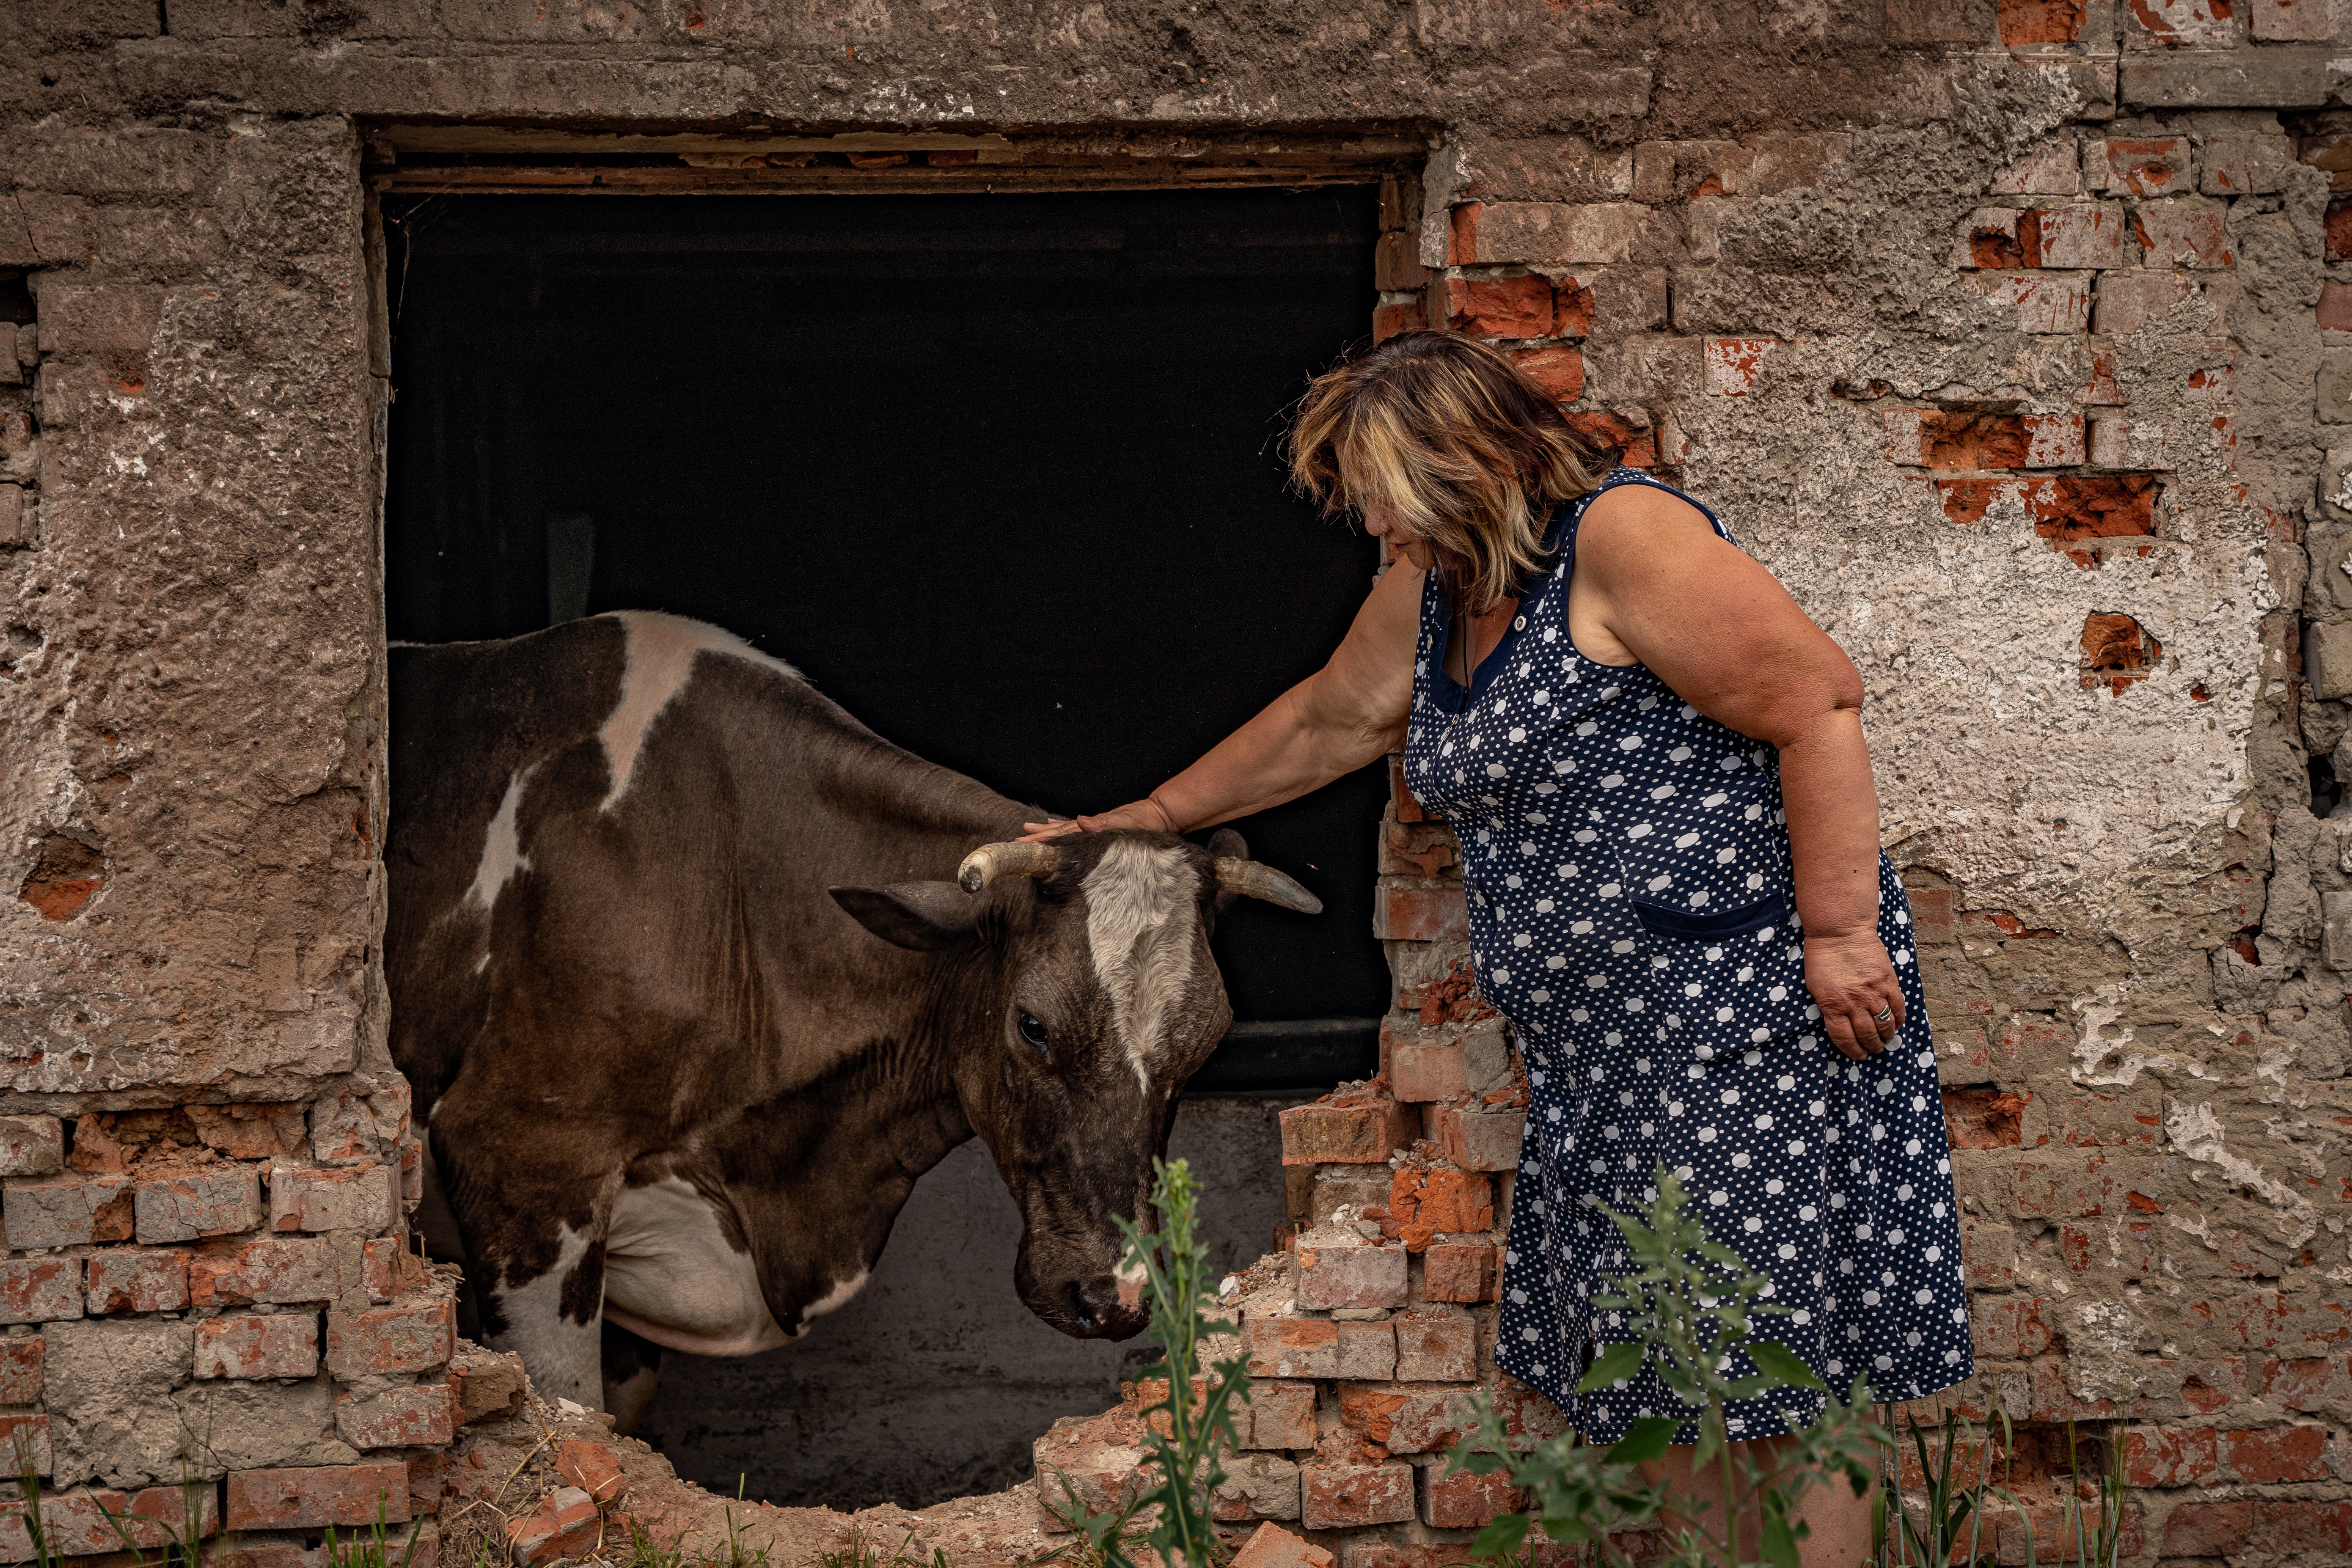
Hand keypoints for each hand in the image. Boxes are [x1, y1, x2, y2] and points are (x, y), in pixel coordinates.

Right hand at [1018, 798, 1179, 841]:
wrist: (1163, 814)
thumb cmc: (1147, 821)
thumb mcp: (1126, 823)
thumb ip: (1102, 822)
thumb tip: (1079, 819)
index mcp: (1092, 826)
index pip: (1062, 834)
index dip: (1042, 839)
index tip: (1022, 842)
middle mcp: (1090, 825)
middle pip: (1059, 832)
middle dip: (1037, 837)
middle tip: (1015, 841)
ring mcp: (1096, 826)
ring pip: (1065, 830)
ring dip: (1046, 832)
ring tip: (1027, 831)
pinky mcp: (1103, 829)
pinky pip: (1077, 830)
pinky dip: (1064, 829)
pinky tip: (1057, 827)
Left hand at [1803, 928, 1904, 1061]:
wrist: (1839, 932)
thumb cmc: (1822, 959)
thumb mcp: (1815, 987)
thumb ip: (1829, 1007)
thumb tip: (1841, 1026)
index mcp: (1833, 1005)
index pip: (1845, 1038)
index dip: (1853, 1051)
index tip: (1858, 1056)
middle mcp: (1854, 1002)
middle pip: (1867, 1034)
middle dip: (1871, 1047)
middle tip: (1874, 1051)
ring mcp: (1873, 992)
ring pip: (1885, 1024)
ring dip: (1886, 1037)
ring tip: (1885, 1041)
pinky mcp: (1888, 982)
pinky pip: (1898, 1007)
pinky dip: (1899, 1019)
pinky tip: (1897, 1024)